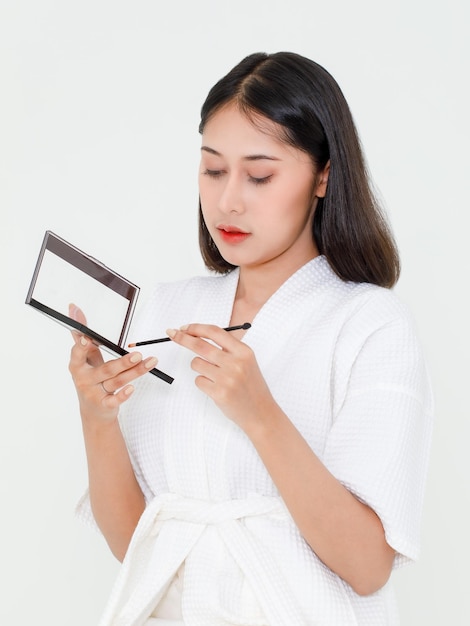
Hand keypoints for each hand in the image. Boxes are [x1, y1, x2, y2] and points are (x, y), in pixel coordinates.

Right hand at [68, 304, 157, 421]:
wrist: (93, 411)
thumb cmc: (90, 378)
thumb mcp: (85, 357)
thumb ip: (82, 335)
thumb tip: (74, 308)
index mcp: (77, 365)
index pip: (78, 354)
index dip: (81, 346)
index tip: (86, 338)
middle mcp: (84, 379)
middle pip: (106, 369)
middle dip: (123, 362)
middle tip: (138, 354)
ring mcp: (94, 393)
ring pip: (117, 381)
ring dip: (135, 372)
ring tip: (150, 362)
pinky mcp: (105, 405)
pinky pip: (115, 400)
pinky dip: (124, 394)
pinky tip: (132, 388)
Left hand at [167, 323, 276, 431]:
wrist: (261, 412)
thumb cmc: (251, 386)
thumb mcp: (246, 361)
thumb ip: (227, 348)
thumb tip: (199, 335)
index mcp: (244, 351)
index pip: (215, 332)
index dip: (196, 328)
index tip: (184, 328)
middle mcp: (236, 363)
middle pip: (200, 345)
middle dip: (182, 338)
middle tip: (172, 334)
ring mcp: (227, 379)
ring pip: (196, 363)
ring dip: (199, 367)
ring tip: (214, 376)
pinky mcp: (219, 393)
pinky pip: (198, 380)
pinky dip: (203, 382)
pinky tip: (216, 388)